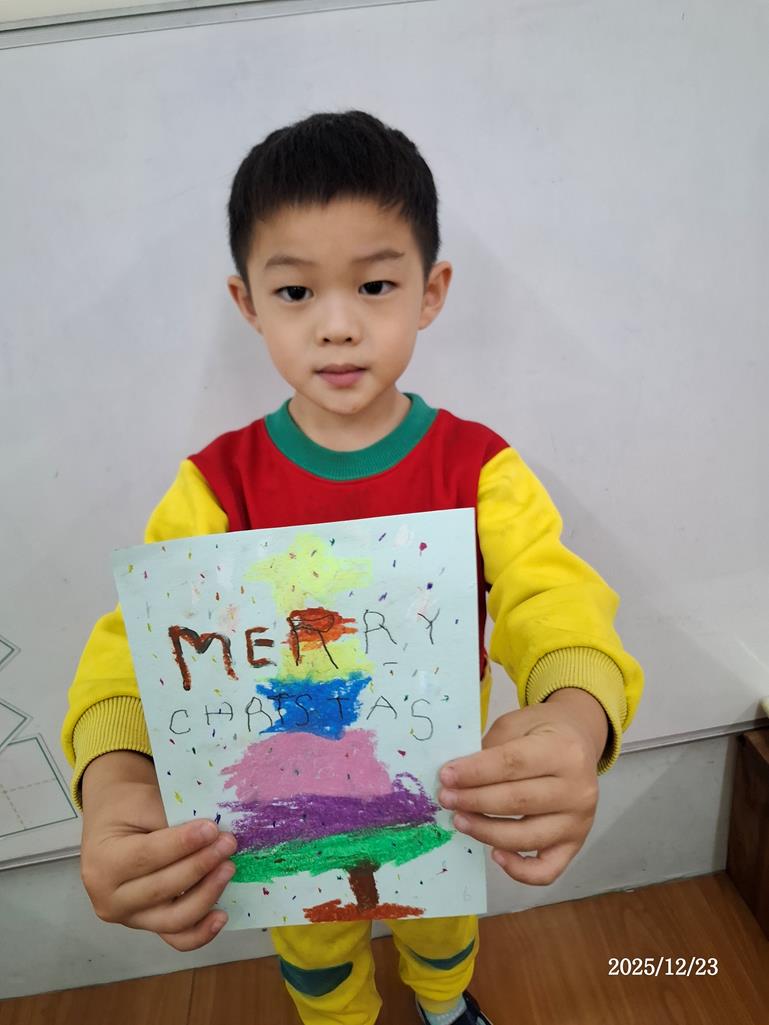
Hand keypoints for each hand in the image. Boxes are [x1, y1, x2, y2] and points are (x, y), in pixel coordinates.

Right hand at [80, 751, 237, 949]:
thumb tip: (214, 833)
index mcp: (103, 863)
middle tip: (228, 843)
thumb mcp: (146, 803)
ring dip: (206, 894)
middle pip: (161, 889)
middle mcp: (109, 899)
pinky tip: (222, 915)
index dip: (182, 844)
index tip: (211, 829)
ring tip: (228, 868)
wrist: (114, 821)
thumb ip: (175, 821)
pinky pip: (177, 937)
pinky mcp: (149, 924)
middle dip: (200, 866)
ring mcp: (129, 917)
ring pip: (173, 919)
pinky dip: (201, 931)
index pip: (147, 856)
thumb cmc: (131, 807)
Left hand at [437, 689, 606, 884]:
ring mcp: (579, 820)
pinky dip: (519, 870)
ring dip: (486, 832)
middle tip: (446, 798)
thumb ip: (490, 750)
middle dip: (474, 801)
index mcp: (562, 751)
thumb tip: (457, 780)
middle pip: (517, 801)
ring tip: (460, 820)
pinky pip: (547, 870)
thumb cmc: (542, 731)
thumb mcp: (515, 725)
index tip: (446, 776)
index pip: (512, 764)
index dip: (475, 772)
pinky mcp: (576, 844)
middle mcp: (577, 789)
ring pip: (526, 837)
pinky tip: (495, 854)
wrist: (580, 741)